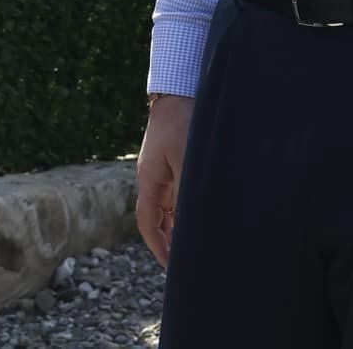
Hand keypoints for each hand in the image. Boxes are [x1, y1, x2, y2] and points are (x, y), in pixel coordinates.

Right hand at [135, 95, 193, 267]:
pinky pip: (178, 190)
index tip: (172, 268)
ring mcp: (163, 166)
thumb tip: (193, 223)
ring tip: (200, 242)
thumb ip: (188, 194)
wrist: (181, 85)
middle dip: (170, 240)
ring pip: (169, 204)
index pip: (148, 222)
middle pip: (157, 216)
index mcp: (149, 179)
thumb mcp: (188, 161)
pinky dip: (188, 206)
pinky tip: (204, 212)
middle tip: (188, 261)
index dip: (159, 247)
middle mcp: (153, 176)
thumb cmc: (184, 121)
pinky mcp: (174, 157)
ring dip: (181, 223)